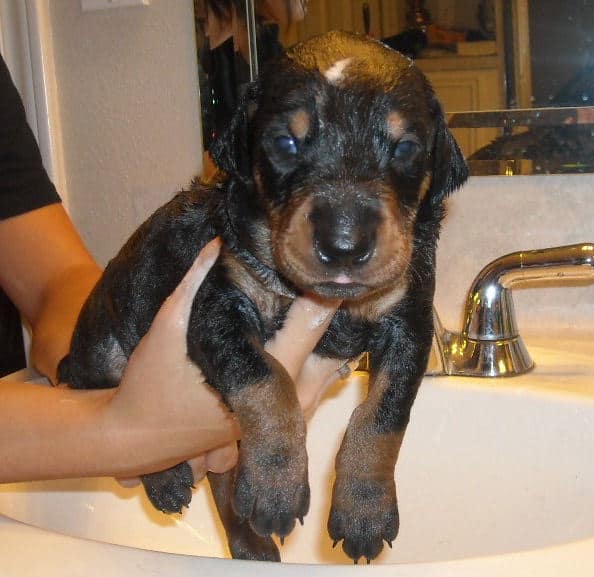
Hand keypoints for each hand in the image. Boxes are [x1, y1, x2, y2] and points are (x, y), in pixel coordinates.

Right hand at [110, 238, 346, 483]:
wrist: (133, 438)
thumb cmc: (150, 383)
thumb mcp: (166, 328)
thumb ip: (192, 283)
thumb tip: (218, 242)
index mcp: (264, 378)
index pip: (309, 328)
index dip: (322, 295)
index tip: (328, 269)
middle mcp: (283, 405)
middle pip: (331, 354)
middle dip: (334, 319)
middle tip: (335, 284)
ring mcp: (282, 423)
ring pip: (327, 377)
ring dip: (329, 342)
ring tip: (331, 307)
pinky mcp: (277, 428)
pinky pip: (313, 393)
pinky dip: (318, 365)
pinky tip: (314, 343)